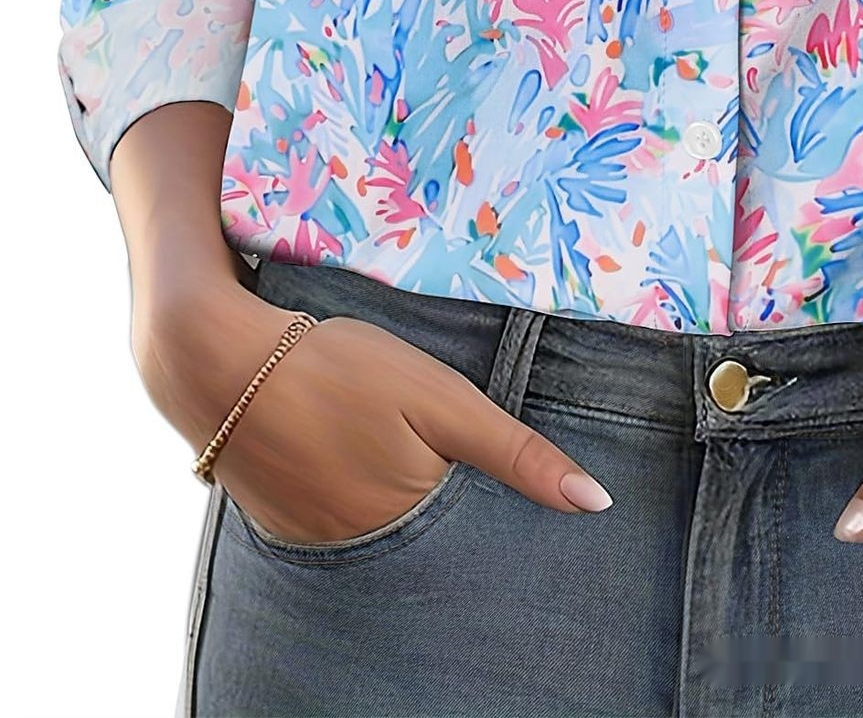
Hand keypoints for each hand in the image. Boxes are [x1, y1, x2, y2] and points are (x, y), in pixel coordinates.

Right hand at [133, 272, 611, 543]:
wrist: (221, 363)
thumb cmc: (340, 368)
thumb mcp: (440, 397)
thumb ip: (514, 451)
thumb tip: (595, 503)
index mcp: (412, 518)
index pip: (475, 536)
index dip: (496, 508)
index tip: (503, 483)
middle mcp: (363, 547)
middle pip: (428, 537)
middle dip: (445, 505)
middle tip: (430, 444)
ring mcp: (316, 541)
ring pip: (381, 531)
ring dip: (396, 502)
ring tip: (388, 446)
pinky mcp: (281, 526)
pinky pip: (336, 524)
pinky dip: (350, 496)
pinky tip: (347, 454)